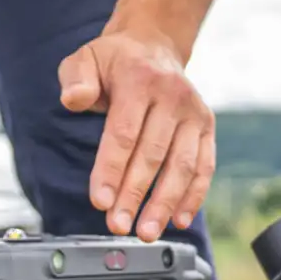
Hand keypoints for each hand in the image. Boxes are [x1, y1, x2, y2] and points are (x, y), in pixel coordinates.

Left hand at [58, 30, 215, 239]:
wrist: (153, 47)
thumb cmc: (114, 62)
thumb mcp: (85, 60)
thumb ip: (76, 79)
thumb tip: (74, 99)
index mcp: (140, 80)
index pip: (124, 133)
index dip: (112, 170)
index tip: (100, 202)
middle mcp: (173, 96)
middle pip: (153, 154)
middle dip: (134, 195)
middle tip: (118, 226)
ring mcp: (194, 112)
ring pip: (182, 165)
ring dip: (165, 203)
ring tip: (146, 232)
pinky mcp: (206, 126)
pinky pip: (204, 166)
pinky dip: (193, 196)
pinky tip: (178, 220)